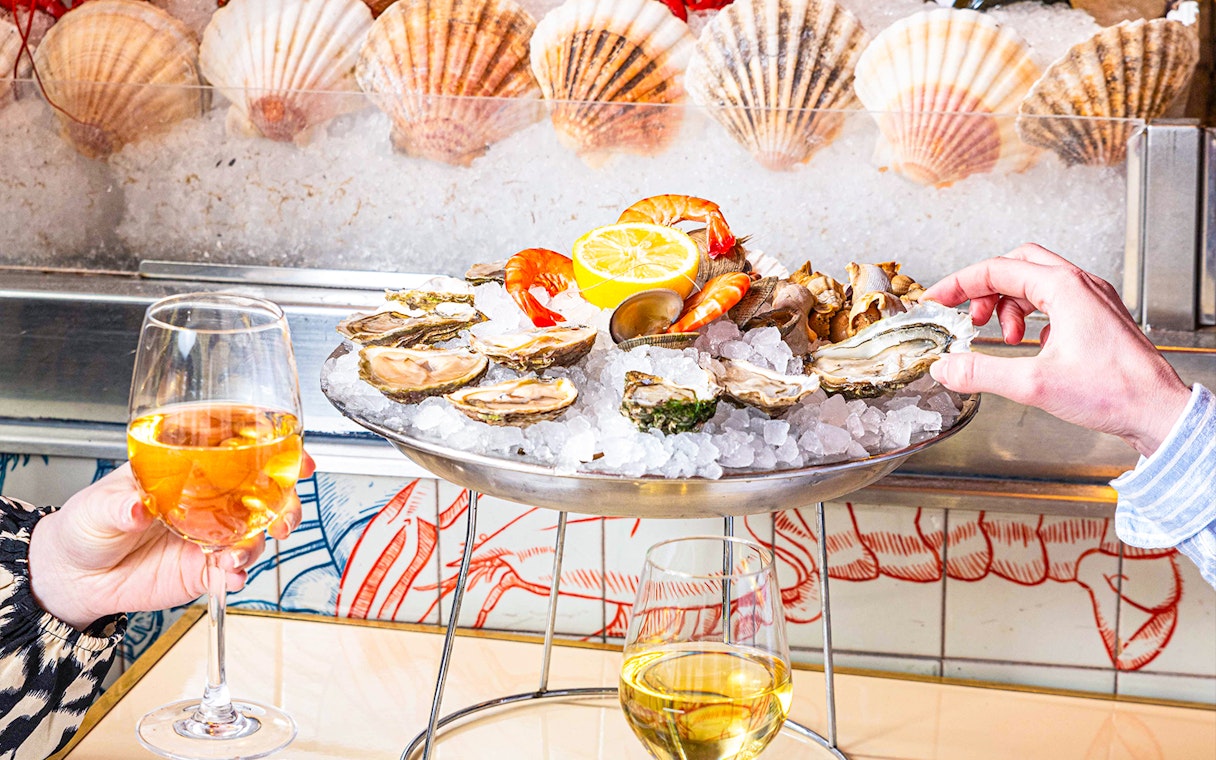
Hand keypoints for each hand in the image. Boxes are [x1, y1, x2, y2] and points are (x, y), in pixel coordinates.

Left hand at [27, 452, 315, 630]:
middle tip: (282, 516)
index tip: (297, 459)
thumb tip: (136, 506)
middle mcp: (209, 500)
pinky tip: (228, 573)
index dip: (276, 452)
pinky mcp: (204, 570)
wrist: (75, 577)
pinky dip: (238, 573)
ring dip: (260, 541)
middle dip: (285, 503)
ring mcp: (211, 534)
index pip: (241, 453)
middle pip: (265, 494)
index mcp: (189, 469)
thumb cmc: (86, 526)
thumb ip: (118, 506)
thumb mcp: (94, 507)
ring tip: (237, 553)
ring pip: (258, 532)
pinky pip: (235, 570)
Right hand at [922, 244, 1190, 457]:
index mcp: (1065, 288)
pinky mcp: (1099, 320)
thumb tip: (947, 367)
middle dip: (987, 289)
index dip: (960, 284)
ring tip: (1003, 339)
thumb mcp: (1033, 384)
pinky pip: (1056, 303)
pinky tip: (1031, 346)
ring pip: (1037, 283)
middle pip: (1019, 265)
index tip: (938, 299)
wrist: (1158, 412)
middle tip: (970, 316)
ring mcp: (1094, 301)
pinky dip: (1032, 317)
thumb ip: (981, 373)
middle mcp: (1082, 286)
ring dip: (1010, 306)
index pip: (998, 269)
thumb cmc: (1114, 392)